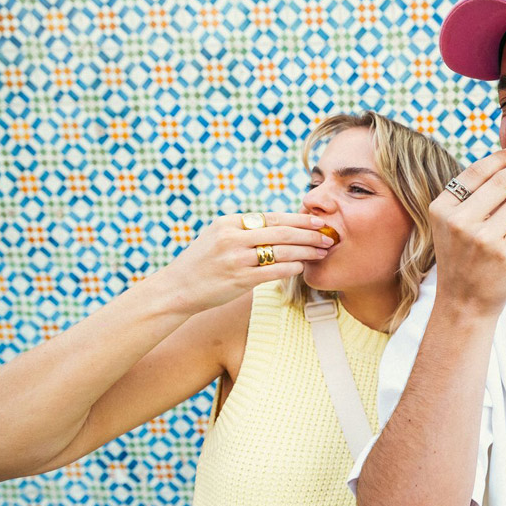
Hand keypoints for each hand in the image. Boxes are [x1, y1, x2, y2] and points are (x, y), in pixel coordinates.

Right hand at [152, 212, 331, 315]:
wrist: (176, 289)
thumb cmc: (202, 263)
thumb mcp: (218, 236)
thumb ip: (244, 230)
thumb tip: (277, 225)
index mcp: (229, 223)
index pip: (272, 217)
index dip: (299, 218)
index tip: (318, 220)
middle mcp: (232, 237)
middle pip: (281, 231)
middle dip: (309, 232)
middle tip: (329, 235)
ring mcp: (235, 259)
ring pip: (281, 251)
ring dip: (306, 250)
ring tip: (322, 251)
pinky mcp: (239, 279)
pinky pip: (273, 271)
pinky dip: (291, 268)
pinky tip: (303, 266)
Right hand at [428, 147, 505, 317]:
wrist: (464, 303)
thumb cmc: (462, 260)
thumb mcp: (452, 227)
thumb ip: (470, 199)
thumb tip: (504, 164)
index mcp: (442, 209)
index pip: (475, 172)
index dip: (500, 158)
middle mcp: (459, 221)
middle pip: (500, 181)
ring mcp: (482, 238)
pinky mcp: (504, 252)